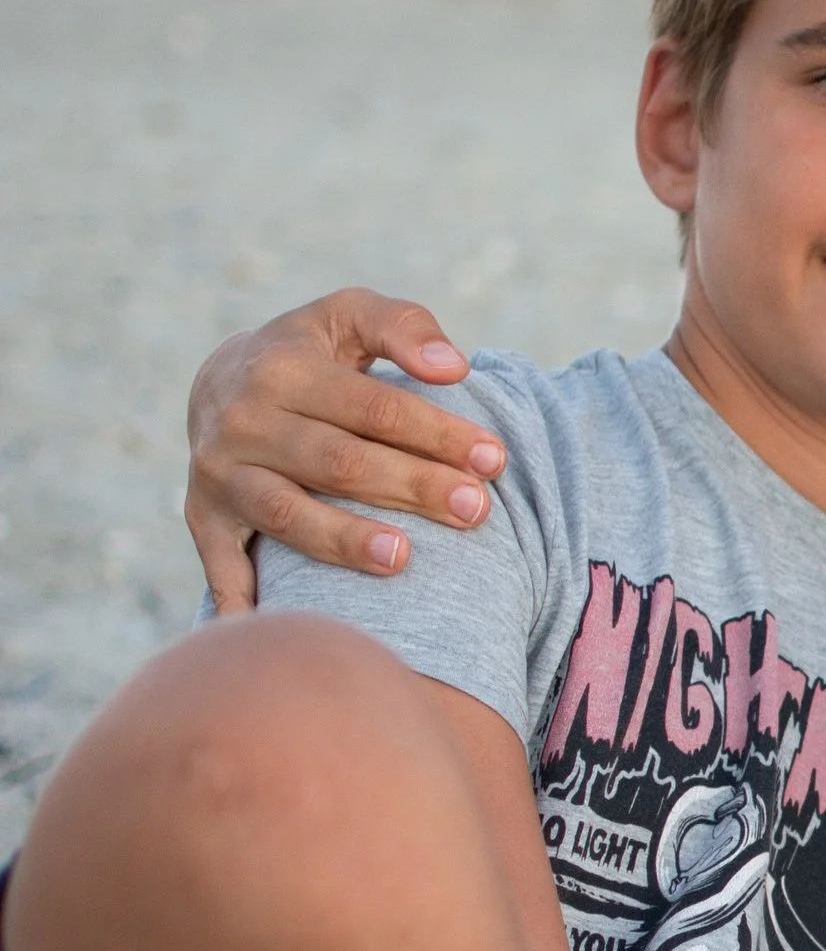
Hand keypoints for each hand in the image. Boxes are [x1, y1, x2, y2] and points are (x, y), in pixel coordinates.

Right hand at [185, 291, 505, 611]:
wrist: (216, 383)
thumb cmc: (310, 354)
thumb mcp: (349, 316)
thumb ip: (404, 327)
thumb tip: (453, 367)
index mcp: (283, 367)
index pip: (375, 408)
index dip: (437, 434)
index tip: (494, 460)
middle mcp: (243, 422)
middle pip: (340, 463)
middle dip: (413, 487)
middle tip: (475, 510)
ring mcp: (221, 476)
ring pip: (289, 516)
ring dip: (345, 540)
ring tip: (403, 559)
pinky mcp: (205, 520)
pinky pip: (224, 570)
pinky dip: (248, 606)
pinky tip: (284, 634)